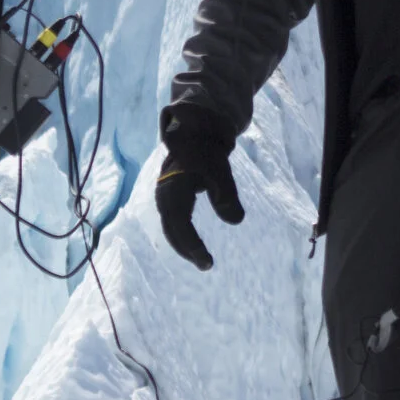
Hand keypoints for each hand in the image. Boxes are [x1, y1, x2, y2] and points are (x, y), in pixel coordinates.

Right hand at [155, 114, 244, 269]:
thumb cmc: (207, 153)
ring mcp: (163, 196)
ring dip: (183, 245)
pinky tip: (193, 246)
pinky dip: (181, 235)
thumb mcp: (221, 171)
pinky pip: (172, 222)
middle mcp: (164, 195)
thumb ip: (228, 195)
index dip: (192, 245)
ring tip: (201, 260)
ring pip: (170, 227)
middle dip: (187, 250)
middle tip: (207, 265)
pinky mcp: (168, 198)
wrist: (193, 135)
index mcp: (174, 189)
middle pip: (172, 230)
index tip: (207, 261)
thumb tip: (236, 221)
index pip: (181, 225)